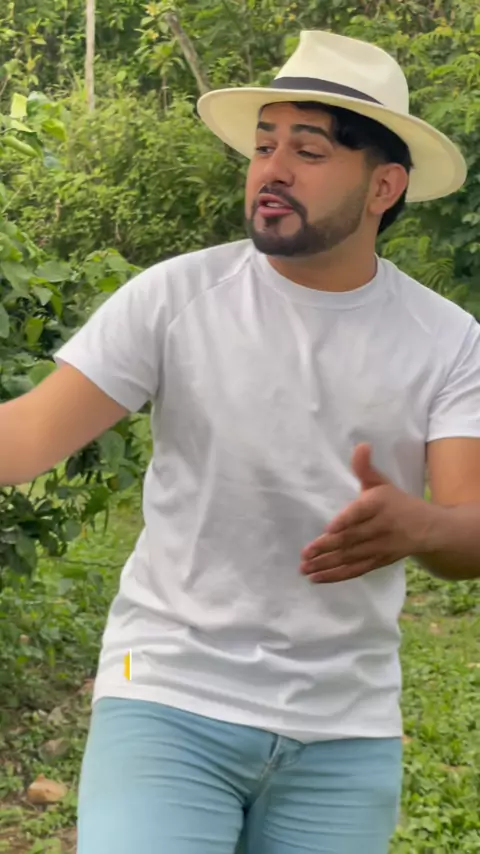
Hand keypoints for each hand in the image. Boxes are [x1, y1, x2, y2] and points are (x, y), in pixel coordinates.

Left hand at [300, 443, 432, 583]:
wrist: (428, 528)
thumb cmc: (396, 502)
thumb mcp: (382, 482)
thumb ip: (365, 467)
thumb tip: (361, 446)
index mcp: (380, 504)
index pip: (361, 512)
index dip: (345, 521)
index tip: (328, 528)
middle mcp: (380, 527)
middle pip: (351, 538)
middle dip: (326, 548)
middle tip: (304, 554)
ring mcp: (379, 548)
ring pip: (350, 557)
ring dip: (326, 564)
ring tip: (304, 569)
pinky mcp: (377, 562)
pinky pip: (355, 571)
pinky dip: (336, 575)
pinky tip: (317, 578)